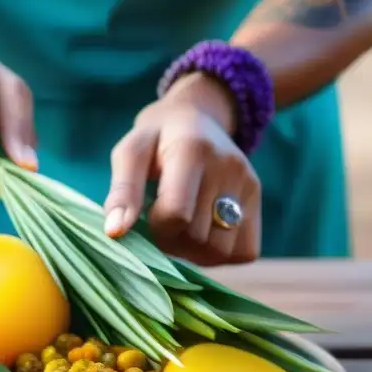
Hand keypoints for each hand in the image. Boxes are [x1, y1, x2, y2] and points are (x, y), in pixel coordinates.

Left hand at [103, 73, 261, 265]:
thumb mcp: (131, 153)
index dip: (156, 227)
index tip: (148, 215)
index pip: (176, 215)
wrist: (198, 116)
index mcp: (193, 150)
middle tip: (161, 223)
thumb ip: (122, 191)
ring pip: (220, 251)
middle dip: (171, 241)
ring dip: (193, 252)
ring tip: (181, 229)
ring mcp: (248, 184)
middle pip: (197, 237)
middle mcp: (228, 167)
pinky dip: (220, 254)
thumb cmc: (155, 139)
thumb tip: (114, 233)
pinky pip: (246, 251)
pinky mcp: (256, 199)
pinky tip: (203, 236)